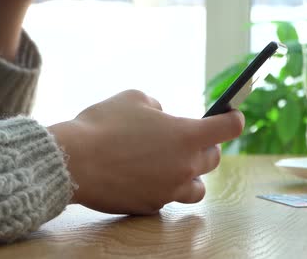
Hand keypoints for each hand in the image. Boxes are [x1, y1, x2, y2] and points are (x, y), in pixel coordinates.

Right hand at [48, 90, 244, 214]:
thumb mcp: (134, 99)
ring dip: (192, 175)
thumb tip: (162, 117)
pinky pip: (168, 198)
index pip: (229, 128)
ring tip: (176, 166)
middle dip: (207, 146)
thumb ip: (158, 107)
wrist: (73, 162)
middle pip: (214, 159)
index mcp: (187, 136)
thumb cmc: (103, 125)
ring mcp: (169, 190)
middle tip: (192, 139)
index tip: (233, 117)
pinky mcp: (151, 206)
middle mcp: (185, 166)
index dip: (233, 119)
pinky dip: (164, 188)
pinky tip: (147, 178)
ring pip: (198, 188)